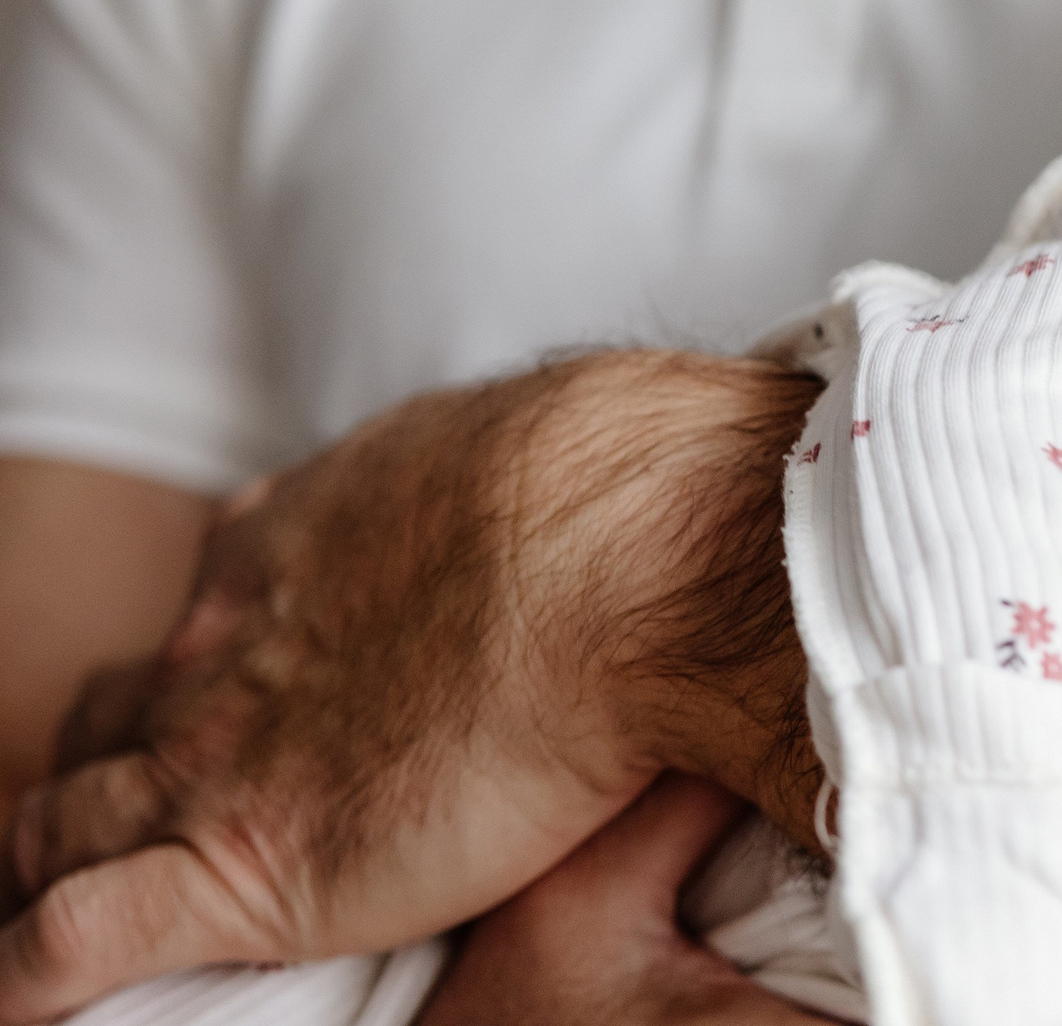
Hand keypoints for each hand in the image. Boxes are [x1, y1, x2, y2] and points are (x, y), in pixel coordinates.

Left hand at [0, 351, 822, 1023]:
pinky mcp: (237, 861)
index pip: (214, 614)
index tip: (240, 703)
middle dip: (105, 760)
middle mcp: (232, 640)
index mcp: (300, 543)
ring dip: (45, 859)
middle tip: (131, 812)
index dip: (211, 668)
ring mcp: (218, 750)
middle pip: (115, 713)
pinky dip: (31, 976)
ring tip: (51, 904)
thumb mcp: (551, 459)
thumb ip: (523, 492)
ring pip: (58, 821)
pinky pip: (71, 939)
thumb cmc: (623, 500)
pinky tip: (26, 1000)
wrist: (632, 561)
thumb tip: (600, 502)